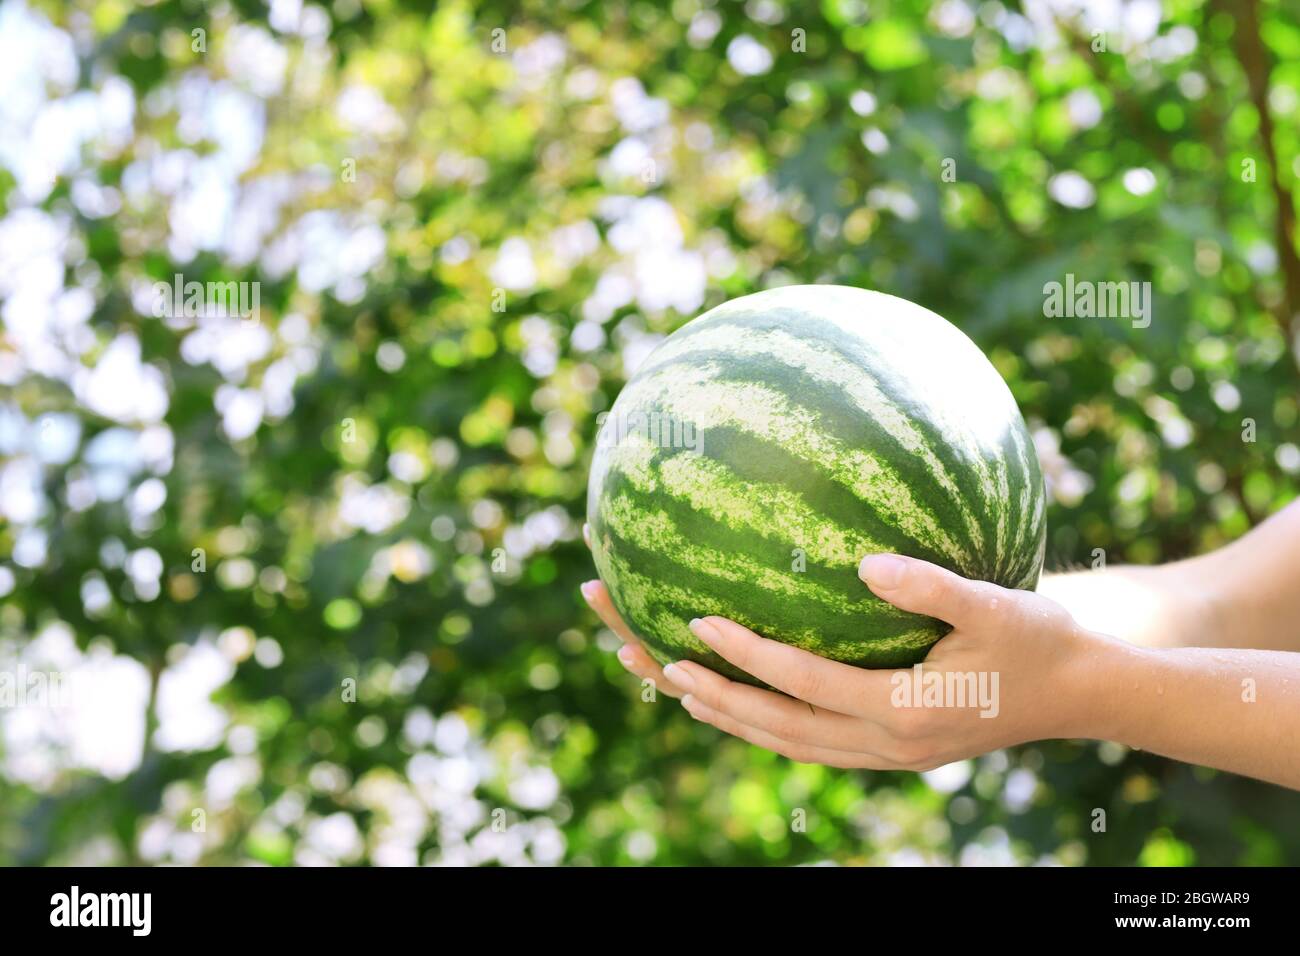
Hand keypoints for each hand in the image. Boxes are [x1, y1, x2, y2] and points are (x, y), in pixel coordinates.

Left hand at [584, 546, 1103, 769]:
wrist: (1082, 695)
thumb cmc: (1040, 641)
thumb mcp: (997, 605)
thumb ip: (932, 584)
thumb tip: (864, 561)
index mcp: (904, 710)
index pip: (803, 683)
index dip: (746, 654)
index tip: (693, 622)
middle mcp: (885, 744)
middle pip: (776, 729)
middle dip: (710, 695)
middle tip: (650, 660)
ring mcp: (885, 755)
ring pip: (787, 744)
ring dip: (728, 716)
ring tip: (672, 685)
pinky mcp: (890, 749)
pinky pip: (809, 741)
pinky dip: (765, 722)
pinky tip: (738, 696)